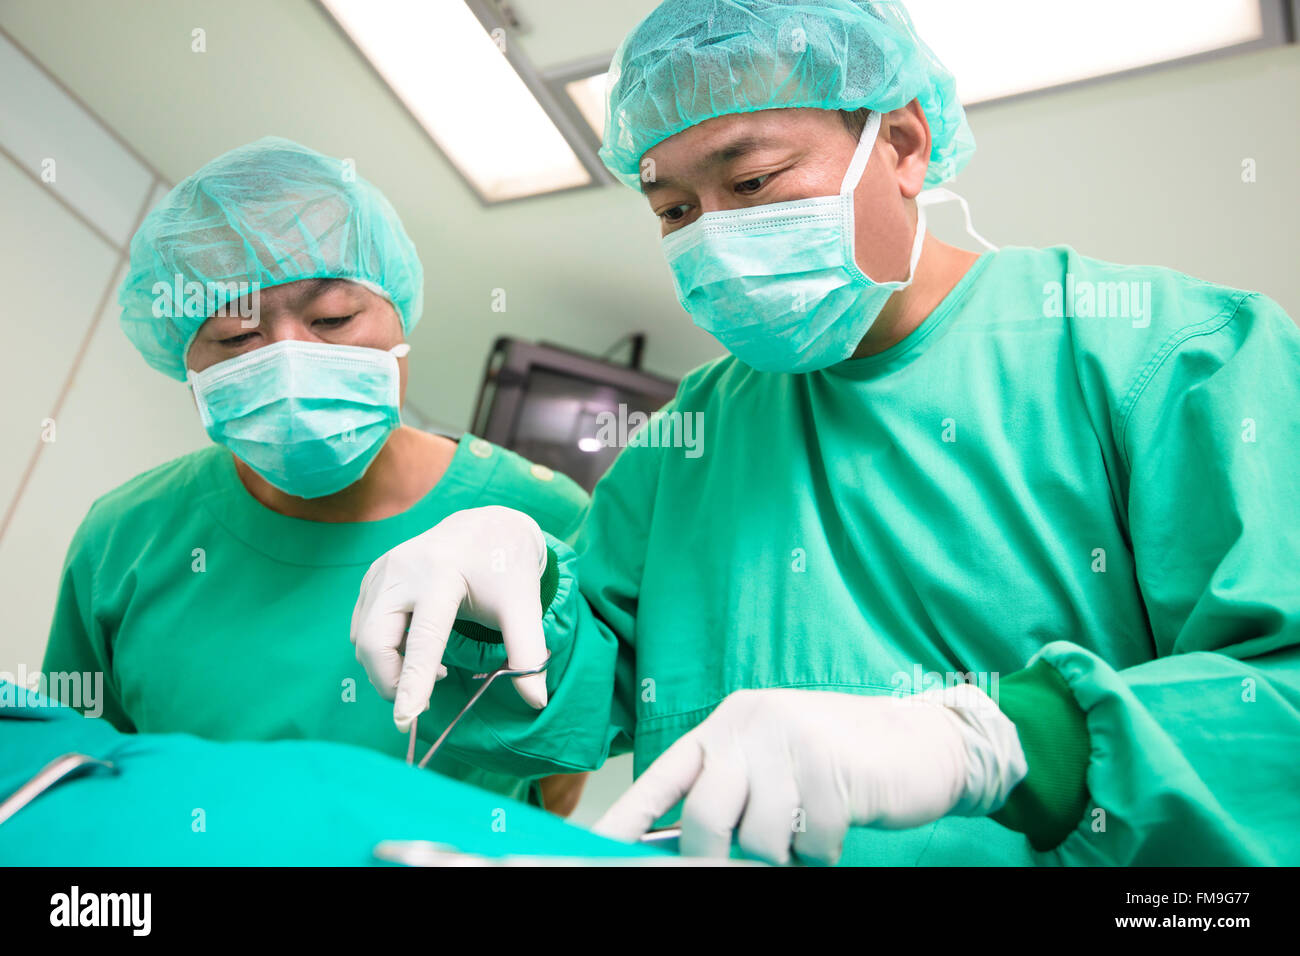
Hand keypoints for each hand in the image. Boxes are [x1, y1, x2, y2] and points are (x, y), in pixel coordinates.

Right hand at [351, 506, 550, 729]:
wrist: (488, 527)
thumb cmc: (506, 568)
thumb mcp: (524, 607)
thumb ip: (528, 653)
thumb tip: (537, 701)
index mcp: (442, 574)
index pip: (422, 638)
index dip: (412, 682)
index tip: (404, 719)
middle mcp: (403, 569)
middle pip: (375, 642)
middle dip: (391, 682)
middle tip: (423, 699)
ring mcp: (382, 570)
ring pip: (362, 638)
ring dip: (388, 668)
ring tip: (431, 667)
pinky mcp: (373, 576)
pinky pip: (361, 626)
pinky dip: (381, 650)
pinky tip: (415, 648)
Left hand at [593, 684, 1026, 864]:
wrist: (921, 740)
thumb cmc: (836, 761)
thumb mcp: (772, 763)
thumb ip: (729, 795)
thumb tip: (681, 852)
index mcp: (728, 724)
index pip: (663, 778)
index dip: (625, 820)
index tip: (594, 852)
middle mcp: (752, 726)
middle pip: (705, 819)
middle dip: (718, 858)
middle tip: (747, 861)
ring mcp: (793, 745)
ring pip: (758, 841)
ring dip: (782, 854)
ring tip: (806, 829)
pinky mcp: (834, 772)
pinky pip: (808, 847)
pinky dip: (820, 853)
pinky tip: (836, 824)